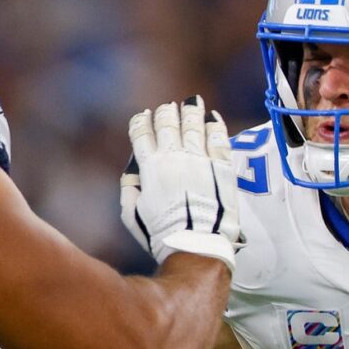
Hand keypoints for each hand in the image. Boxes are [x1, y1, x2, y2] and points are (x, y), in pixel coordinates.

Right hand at [118, 98, 240, 267]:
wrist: (196, 244)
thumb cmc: (161, 234)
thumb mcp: (131, 214)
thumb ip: (128, 188)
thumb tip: (133, 170)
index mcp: (150, 167)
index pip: (142, 132)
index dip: (141, 121)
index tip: (144, 116)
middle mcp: (173, 157)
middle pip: (167, 122)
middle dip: (165, 112)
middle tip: (167, 108)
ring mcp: (199, 159)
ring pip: (193, 123)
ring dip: (190, 111)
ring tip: (191, 103)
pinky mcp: (221, 165)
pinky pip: (218, 137)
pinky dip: (214, 124)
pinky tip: (212, 118)